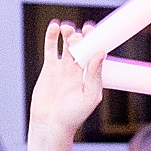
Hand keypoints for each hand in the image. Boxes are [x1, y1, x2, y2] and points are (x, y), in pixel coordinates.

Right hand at [28, 20, 104, 146]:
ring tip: (65, 28)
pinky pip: (51, 48)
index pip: (95, 52)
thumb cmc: (73, 115)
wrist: (51, 124)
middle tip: (78, 35)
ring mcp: (64, 67)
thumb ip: (94, 75)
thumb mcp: (89, 96)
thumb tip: (100, 53)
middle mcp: (79, 69)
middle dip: (80, 36)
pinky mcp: (50, 67)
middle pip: (82, 45)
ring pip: (67, 43)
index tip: (92, 30)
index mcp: (92, 75)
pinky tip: (54, 26)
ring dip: (67, 33)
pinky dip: (52, 36)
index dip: (95, 39)